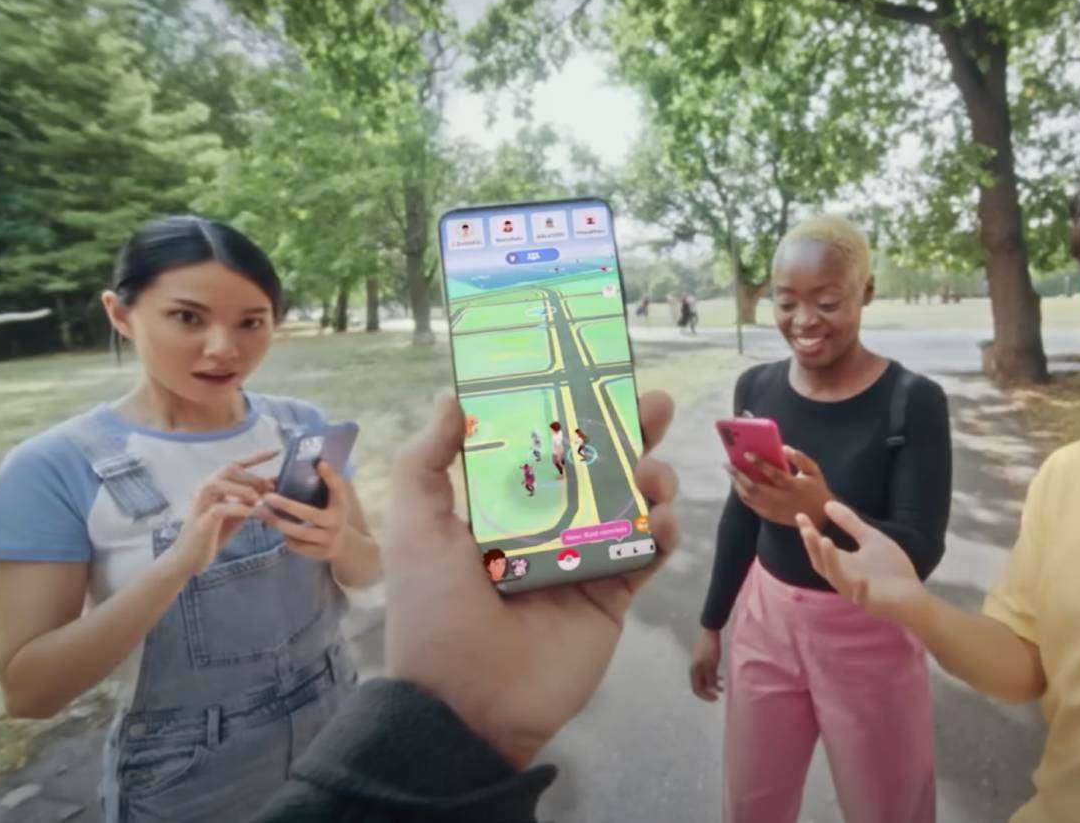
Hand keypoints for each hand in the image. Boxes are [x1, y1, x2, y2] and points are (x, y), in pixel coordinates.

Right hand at [166, 449, 277, 575]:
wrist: (190, 558)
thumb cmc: (215, 533)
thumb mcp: (239, 513)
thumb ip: (253, 499)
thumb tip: (275, 485)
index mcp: (214, 486)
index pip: (235, 464)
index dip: (256, 456)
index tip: (277, 450)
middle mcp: (204, 490)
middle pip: (228, 469)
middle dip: (253, 477)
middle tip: (270, 490)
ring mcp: (200, 504)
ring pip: (219, 483)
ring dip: (244, 490)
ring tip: (259, 501)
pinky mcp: (201, 522)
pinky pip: (219, 508)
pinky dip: (239, 509)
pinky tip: (253, 514)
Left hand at [259, 461, 367, 562]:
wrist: (345, 545)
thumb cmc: (333, 515)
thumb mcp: (335, 501)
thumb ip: (327, 485)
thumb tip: (315, 462)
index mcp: (341, 506)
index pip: (337, 489)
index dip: (329, 477)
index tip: (318, 463)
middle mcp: (336, 523)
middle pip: (308, 514)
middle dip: (286, 505)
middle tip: (267, 497)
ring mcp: (328, 540)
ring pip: (299, 533)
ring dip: (280, 523)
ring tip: (264, 515)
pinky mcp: (320, 554)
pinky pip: (298, 546)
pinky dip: (287, 538)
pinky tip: (279, 529)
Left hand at [384, 389, 679, 768]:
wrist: (467, 703)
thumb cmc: (435, 612)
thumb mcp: (415, 529)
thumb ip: (427, 462)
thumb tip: (450, 397)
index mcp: (502, 507)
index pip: (544, 446)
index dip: (571, 412)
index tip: (593, 377)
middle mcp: (549, 527)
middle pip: (599, 466)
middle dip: (631, 431)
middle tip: (654, 404)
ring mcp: (585, 560)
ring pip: (634, 504)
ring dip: (652, 478)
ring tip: (652, 476)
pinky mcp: (613, 596)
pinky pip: (649, 555)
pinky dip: (664, 533)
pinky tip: (661, 522)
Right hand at [689, 628, 722, 701]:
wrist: (710, 633)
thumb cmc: (710, 650)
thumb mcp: (711, 666)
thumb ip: (710, 679)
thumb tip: (711, 691)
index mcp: (694, 672)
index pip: (697, 690)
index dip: (705, 696)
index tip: (715, 698)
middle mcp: (695, 670)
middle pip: (700, 686)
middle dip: (709, 692)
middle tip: (718, 696)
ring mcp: (699, 666)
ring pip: (705, 680)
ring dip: (712, 686)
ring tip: (722, 689)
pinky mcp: (704, 661)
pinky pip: (708, 674)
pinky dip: (714, 678)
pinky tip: (721, 679)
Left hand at [727, 444, 831, 527]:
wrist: (819, 518)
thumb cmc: (816, 490)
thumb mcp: (814, 471)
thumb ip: (800, 458)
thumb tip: (783, 448)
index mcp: (793, 486)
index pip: (774, 474)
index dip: (760, 464)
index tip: (746, 453)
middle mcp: (781, 499)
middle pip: (755, 488)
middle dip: (739, 475)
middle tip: (728, 464)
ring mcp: (774, 510)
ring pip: (749, 498)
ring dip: (737, 484)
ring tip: (730, 472)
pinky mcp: (769, 516)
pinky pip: (751, 505)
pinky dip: (742, 493)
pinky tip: (738, 483)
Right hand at [797, 500, 926, 622]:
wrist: (912, 595)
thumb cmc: (890, 567)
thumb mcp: (870, 538)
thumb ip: (850, 523)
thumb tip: (827, 504)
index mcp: (842, 563)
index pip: (819, 548)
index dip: (809, 533)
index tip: (800, 515)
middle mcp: (843, 577)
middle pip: (821, 564)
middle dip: (813, 547)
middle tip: (807, 530)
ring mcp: (855, 591)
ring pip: (836, 578)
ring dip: (830, 561)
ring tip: (825, 541)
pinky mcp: (870, 602)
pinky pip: (861, 598)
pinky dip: (860, 590)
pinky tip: (862, 580)